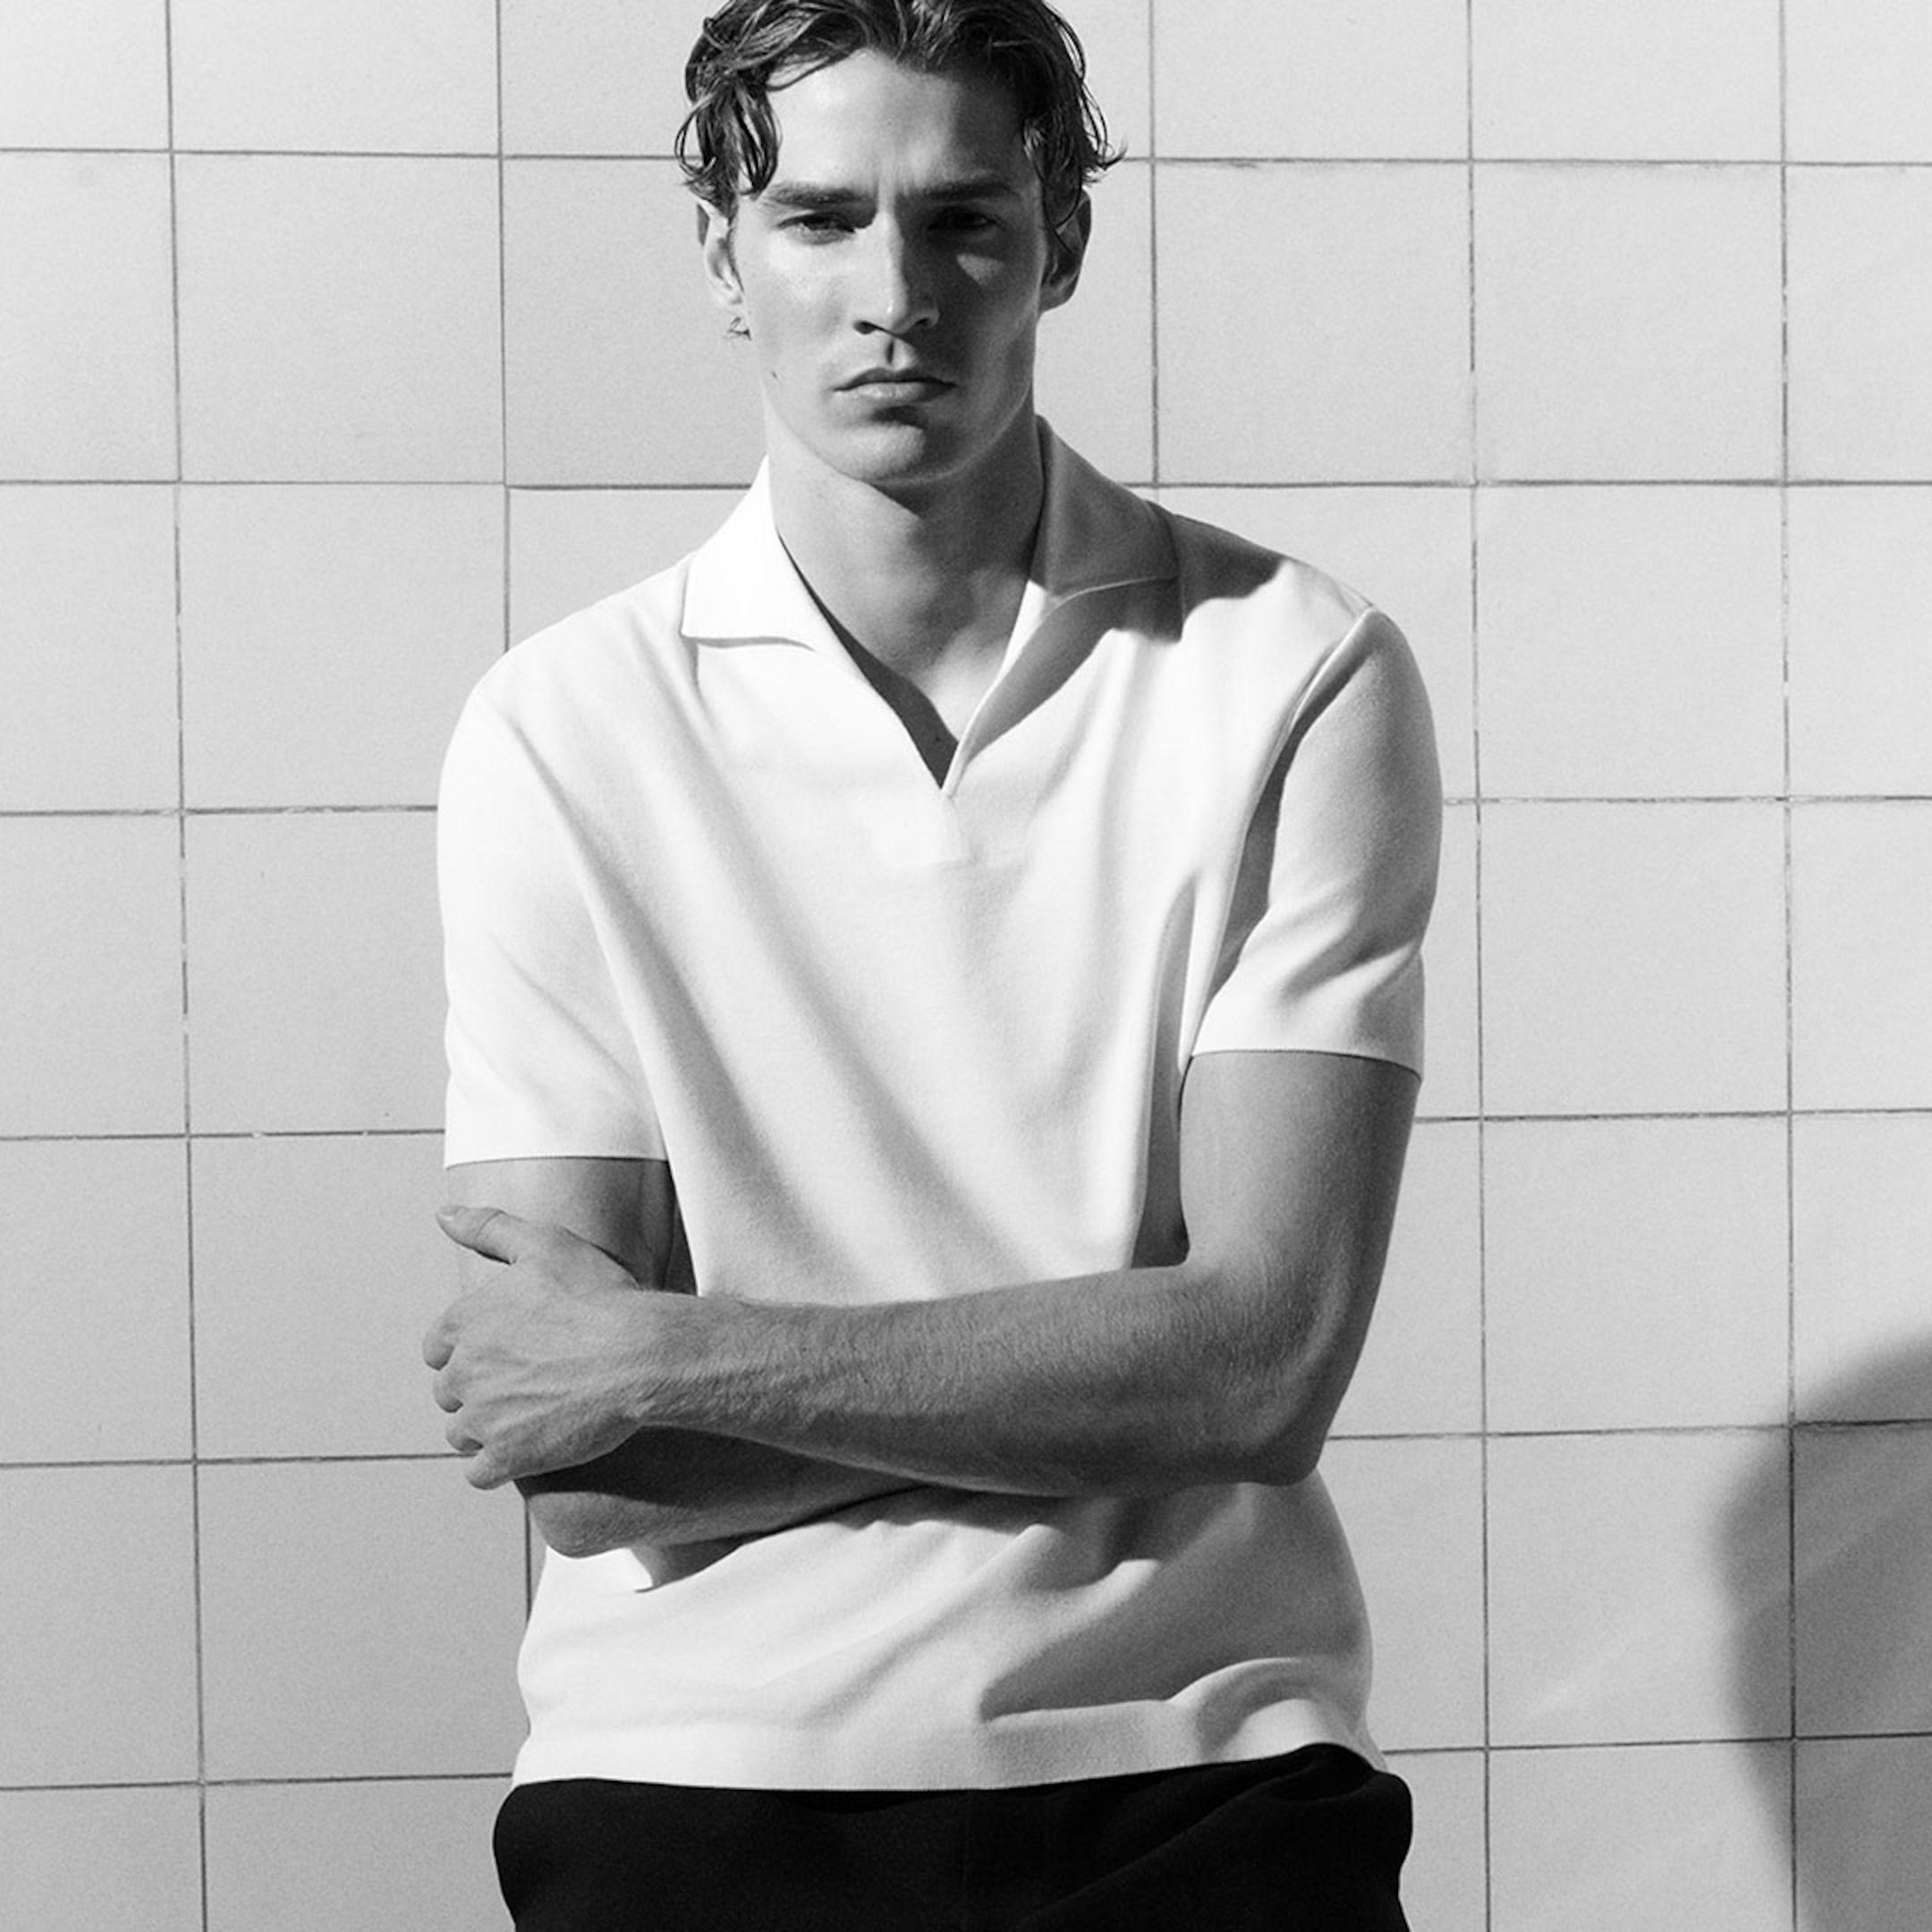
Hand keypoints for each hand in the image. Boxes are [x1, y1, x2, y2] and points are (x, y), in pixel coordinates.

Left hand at [424, 1204, 674, 1488]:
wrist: (640, 1354)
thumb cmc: (599, 1296)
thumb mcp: (544, 1243)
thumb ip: (488, 1227)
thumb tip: (443, 1214)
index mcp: (463, 1322)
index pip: (437, 1348)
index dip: (469, 1350)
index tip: (504, 1351)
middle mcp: (463, 1372)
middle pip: (449, 1393)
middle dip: (479, 1389)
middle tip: (528, 1381)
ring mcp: (483, 1419)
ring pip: (462, 1433)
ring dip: (488, 1428)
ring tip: (533, 1413)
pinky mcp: (507, 1457)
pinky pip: (480, 1472)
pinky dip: (499, 1463)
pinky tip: (531, 1446)